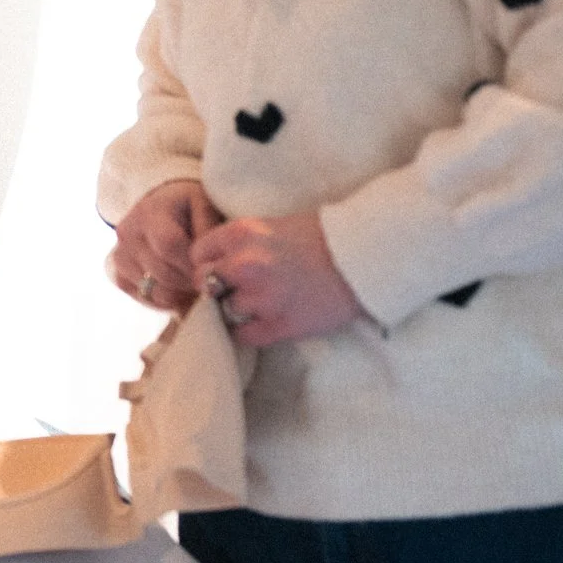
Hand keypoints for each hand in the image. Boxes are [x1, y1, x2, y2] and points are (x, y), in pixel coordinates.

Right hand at [107, 179, 222, 312]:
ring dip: (179, 295)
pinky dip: (165, 301)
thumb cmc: (191, 209)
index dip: (192, 264)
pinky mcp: (118, 273)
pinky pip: (142, 297)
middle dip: (189, 283)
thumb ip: (209, 230)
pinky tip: (179, 291)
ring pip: (151, 289)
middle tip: (208, 282)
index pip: (168, 245)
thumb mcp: (206, 206)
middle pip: (160, 271)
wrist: (166, 208)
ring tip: (195, 286)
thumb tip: (205, 264)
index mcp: (150, 211)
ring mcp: (120, 255)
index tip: (212, 270)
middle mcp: (128, 232)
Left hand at [189, 213, 363, 347]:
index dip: (207, 261)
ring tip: (256, 304)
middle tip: (234, 288)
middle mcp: (246, 264)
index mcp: (242, 233)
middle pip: (202, 282)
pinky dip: (249, 332)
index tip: (220, 267)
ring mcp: (262, 297)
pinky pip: (243, 336)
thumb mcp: (270, 227)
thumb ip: (239, 243)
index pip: (197, 252)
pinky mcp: (279, 324)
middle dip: (214, 286)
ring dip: (234, 309)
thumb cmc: (320, 239)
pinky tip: (264, 322)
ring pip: (222, 310)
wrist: (364, 260)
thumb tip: (213, 260)